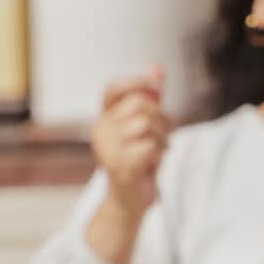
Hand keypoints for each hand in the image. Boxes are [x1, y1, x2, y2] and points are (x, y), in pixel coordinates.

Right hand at [91, 67, 169, 215]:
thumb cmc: (141, 158)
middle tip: (164, 135)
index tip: (158, 88)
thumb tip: (156, 66)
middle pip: (140, 104)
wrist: (131, 197)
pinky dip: (159, 154)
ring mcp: (106, 148)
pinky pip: (149, 146)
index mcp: (104, 117)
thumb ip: (151, 97)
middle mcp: (100, 130)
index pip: (114, 88)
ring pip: (146, 124)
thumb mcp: (147, 124)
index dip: (138, 82)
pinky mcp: (118, 165)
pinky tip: (152, 164)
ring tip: (157, 150)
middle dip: (162, 118)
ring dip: (163, 138)